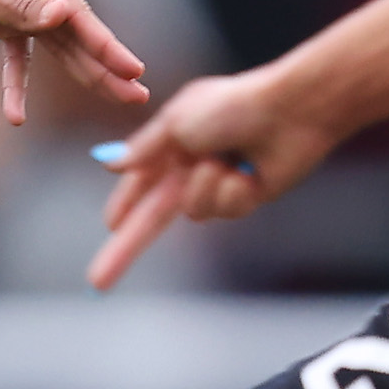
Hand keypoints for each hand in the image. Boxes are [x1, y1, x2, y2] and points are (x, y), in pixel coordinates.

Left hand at [0, 0, 147, 127]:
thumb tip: (66, 13)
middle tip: (138, 95)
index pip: (77, 14)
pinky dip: (18, 84)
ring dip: (85, 73)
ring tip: (117, 97)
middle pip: (78, 32)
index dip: (106, 44)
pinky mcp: (8, 20)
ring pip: (60, 46)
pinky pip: (21, 57)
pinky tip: (16, 116)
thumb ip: (20, 10)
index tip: (133, 68)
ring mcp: (25, 3)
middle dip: (107, 65)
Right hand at [85, 69, 340, 288]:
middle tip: (97, 282)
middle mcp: (192, 169)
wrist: (291, 112)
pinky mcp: (246, 196)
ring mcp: (219, 185)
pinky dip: (234, 191)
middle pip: (151, 219)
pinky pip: (226, 211)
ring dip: (206, 188)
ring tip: (226, 159)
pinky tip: (250, 171)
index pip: (140, 185)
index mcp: (173, 147)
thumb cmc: (235, 106)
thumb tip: (108, 164)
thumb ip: (143, 149)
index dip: (124, 207)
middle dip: (123, 250)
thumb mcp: (177, 121)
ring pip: (195, 212)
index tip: (110, 226)